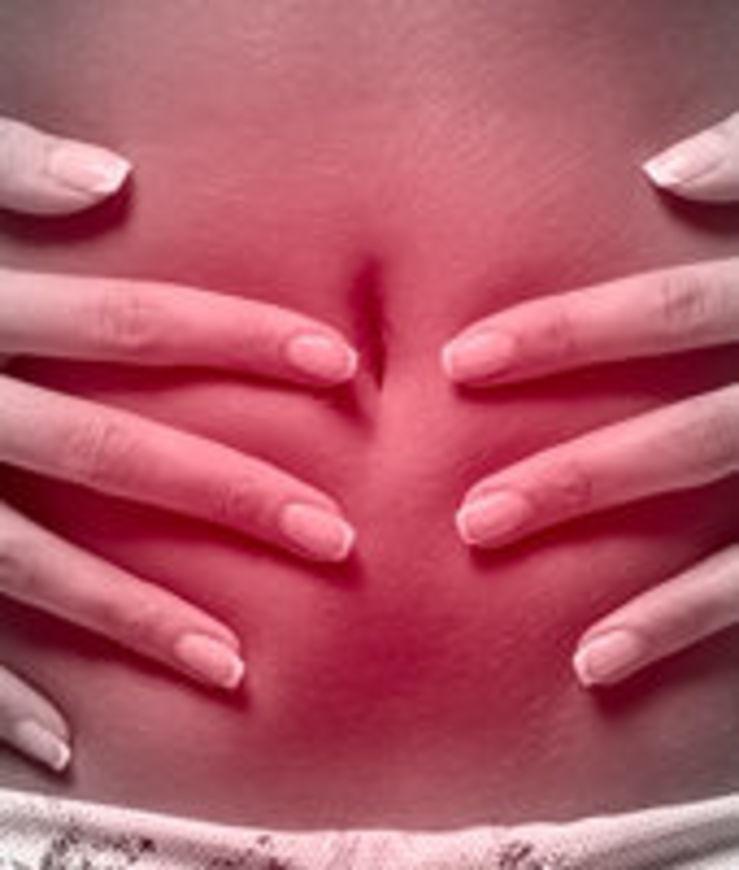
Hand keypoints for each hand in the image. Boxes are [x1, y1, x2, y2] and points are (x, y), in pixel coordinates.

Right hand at [0, 118, 356, 770]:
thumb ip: (2, 171)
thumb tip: (113, 173)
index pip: (133, 324)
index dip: (241, 339)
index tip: (340, 363)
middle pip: (116, 454)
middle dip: (232, 496)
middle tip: (334, 536)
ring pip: (43, 568)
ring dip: (140, 622)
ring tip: (234, 667)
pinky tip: (61, 743)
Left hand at [440, 110, 738, 689]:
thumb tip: (660, 170)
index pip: (668, 313)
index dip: (564, 335)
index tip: (458, 362)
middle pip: (689, 441)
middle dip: (579, 484)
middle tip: (475, 519)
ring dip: (653, 605)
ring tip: (571, 647)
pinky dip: (692, 628)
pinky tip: (608, 661)